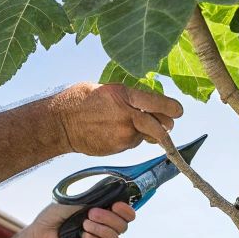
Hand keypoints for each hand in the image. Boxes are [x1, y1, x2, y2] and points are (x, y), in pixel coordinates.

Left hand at [29, 200, 137, 237]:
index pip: (126, 211)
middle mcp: (105, 223)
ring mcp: (100, 237)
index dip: (126, 209)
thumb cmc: (55, 215)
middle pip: (124, 224)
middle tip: (91, 213)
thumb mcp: (73, 201)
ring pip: (115, 236)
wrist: (42, 233)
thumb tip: (109, 191)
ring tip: (84, 224)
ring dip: (100, 228)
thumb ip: (91, 198)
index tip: (115, 205)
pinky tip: (82, 236)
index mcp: (103, 209)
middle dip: (109, 218)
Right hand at [50, 82, 182, 155]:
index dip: (172, 108)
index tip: (179, 111)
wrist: (60, 124)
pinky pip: (133, 143)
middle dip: (167, 126)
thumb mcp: (106, 89)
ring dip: (146, 132)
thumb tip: (146, 103)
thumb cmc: (80, 100)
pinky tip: (115, 132)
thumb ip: (128, 97)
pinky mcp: (119, 148)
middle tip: (168, 124)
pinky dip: (131, 138)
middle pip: (160, 126)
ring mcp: (123, 135)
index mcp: (124, 96)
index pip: (159, 103)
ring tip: (130, 124)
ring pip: (147, 135)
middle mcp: (128, 116)